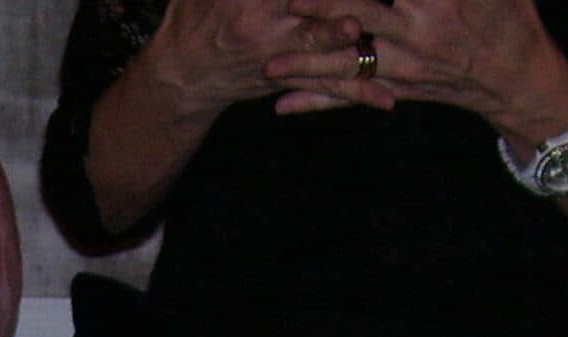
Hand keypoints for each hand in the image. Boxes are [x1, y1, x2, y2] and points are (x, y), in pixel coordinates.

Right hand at [149, 0, 363, 118]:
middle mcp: (260, 24)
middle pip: (306, 2)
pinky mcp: (287, 80)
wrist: (182, 77)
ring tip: (358, 27)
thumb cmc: (195, 13)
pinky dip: (355, 92)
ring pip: (318, 44)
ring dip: (340, 35)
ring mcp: (275, 55)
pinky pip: (324, 86)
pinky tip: (386, 96)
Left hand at [265, 0, 567, 135]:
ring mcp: (407, 67)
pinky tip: (284, 105)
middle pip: (360, 16)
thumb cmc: (507, 14)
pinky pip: (353, 97)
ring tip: (269, 66)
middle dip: (322, 9)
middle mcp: (420, 35)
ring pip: (348, 64)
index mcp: (441, 1)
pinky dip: (318, 102)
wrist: (518, 77)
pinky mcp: (399, 89)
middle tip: (289, 1)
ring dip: (307, 64)